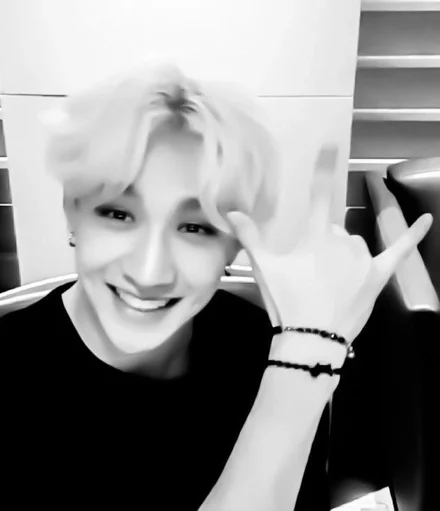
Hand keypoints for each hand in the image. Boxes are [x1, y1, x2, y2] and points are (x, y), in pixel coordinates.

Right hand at [227, 147, 432, 345]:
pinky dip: (413, 235)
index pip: (319, 196)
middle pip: (333, 229)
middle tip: (307, 272)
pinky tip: (427, 220)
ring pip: (353, 243)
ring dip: (342, 253)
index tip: (331, 143)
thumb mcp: (263, 268)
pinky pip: (398, 251)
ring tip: (326, 281)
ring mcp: (362, 257)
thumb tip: (231, 212)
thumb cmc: (286, 300)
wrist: (311, 337)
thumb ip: (249, 236)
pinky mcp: (377, 275)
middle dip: (321, 243)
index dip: (324, 169)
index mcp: (315, 235)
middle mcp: (342, 239)